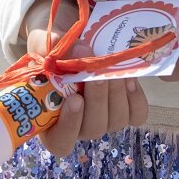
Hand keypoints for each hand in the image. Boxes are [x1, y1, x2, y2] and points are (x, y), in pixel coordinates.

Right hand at [20, 0, 148, 157]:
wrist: (77, 38)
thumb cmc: (53, 47)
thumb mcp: (42, 43)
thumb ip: (49, 48)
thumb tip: (76, 51)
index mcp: (52, 120)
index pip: (61, 141)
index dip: (69, 125)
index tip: (75, 99)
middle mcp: (80, 126)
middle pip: (93, 128)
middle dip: (97, 99)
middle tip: (95, 71)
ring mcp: (105, 119)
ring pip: (116, 121)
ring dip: (115, 94)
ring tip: (112, 67)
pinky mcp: (126, 109)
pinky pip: (136, 114)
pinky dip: (135, 97)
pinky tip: (129, 77)